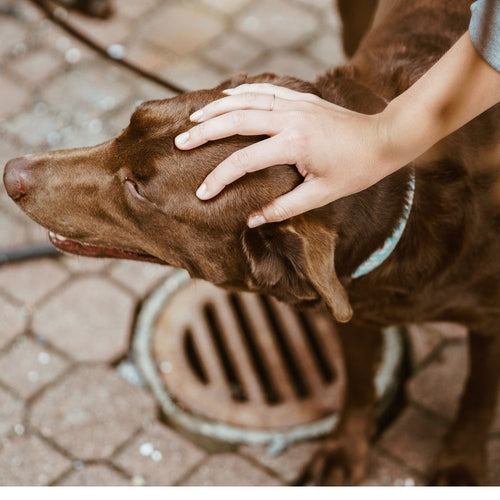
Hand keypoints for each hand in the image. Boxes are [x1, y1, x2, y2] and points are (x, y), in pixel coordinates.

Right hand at [175, 83, 395, 227]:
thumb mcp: (320, 196)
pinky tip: (226, 97)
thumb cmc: (355, 171)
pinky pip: (265, 90)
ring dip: (217, 108)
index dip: (220, 178)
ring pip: (246, 100)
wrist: (384, 139)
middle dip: (205, 133)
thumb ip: (284, 207)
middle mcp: (290, 119)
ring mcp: (295, 104)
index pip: (245, 161)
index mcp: (294, 145)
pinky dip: (243, 92)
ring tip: (193, 119)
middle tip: (180, 142)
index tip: (203, 193)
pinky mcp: (301, 98)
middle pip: (236, 121)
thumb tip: (252, 219)